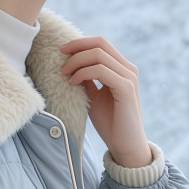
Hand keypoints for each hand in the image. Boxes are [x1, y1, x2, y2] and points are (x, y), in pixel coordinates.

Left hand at [59, 36, 151, 167]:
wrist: (125, 145)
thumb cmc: (110, 123)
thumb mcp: (94, 96)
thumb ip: (87, 79)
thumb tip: (71, 64)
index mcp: (122, 68)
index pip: (101, 43)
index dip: (80, 42)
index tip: (62, 50)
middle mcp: (128, 69)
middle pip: (100, 43)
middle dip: (76, 47)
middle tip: (60, 57)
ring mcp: (128, 78)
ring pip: (99, 55)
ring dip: (77, 61)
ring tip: (64, 73)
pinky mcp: (126, 88)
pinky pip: (101, 71)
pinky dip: (83, 73)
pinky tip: (73, 82)